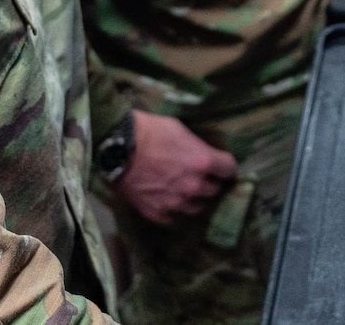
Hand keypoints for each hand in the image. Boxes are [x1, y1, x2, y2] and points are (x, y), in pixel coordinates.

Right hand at [112, 110, 237, 224]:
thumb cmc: (148, 130)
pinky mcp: (158, 213)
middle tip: (200, 176)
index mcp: (203, 162)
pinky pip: (172, 216)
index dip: (225, 166)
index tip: (221, 165)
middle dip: (210, 183)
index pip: (229, 169)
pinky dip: (171, 208)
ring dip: (193, 199)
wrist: (115, 148)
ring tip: (184, 190)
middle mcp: (194, 186)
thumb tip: (200, 153)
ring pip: (196, 208)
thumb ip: (194, 146)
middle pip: (214, 191)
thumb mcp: (178, 129)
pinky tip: (165, 199)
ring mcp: (176, 203)